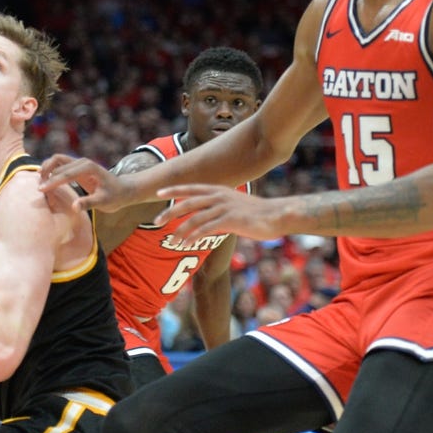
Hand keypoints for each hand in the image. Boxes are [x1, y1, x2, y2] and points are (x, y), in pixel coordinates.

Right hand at [39, 153, 134, 212]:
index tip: (41, 190)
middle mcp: (83, 162)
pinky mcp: (76, 167)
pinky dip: (50, 170)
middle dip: (46, 174)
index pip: (66, 173)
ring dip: (46, 169)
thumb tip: (74, 207)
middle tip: (40, 190)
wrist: (122, 190)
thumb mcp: (104, 202)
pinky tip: (45, 181)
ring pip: (56, 160)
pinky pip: (59, 165)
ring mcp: (79, 163)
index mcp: (89, 167)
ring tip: (40, 184)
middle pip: (57, 162)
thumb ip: (89, 203)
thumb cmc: (115, 197)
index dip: (52, 181)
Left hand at [155, 184, 285, 242]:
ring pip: (195, 218)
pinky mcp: (230, 220)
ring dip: (181, 230)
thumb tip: (204, 224)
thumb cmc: (256, 214)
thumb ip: (217, 212)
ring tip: (172, 241)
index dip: (174, 190)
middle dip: (170, 212)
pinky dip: (195, 237)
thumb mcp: (234, 207)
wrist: (276, 215)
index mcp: (219, 190)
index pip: (191, 188)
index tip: (158, 193)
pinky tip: (187, 244)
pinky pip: (207, 229)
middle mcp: (219, 196)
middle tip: (155, 221)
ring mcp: (224, 207)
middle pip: (188, 202)